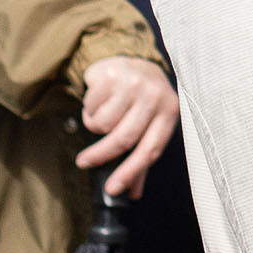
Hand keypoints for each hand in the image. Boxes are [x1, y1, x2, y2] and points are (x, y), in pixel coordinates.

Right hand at [76, 56, 180, 197]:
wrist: (135, 60)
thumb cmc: (143, 100)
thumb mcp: (150, 124)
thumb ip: (141, 157)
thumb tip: (132, 192)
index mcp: (169, 113)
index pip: (150, 149)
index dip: (130, 172)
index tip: (112, 189)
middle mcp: (155, 97)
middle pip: (123, 138)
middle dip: (100, 155)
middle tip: (83, 162)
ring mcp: (134, 83)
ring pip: (103, 122)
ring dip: (94, 125)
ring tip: (101, 115)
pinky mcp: (113, 74)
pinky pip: (91, 104)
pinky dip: (89, 108)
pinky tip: (99, 99)